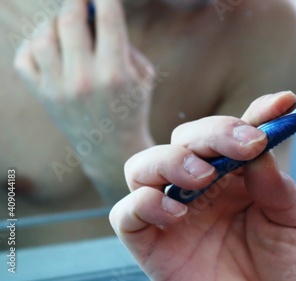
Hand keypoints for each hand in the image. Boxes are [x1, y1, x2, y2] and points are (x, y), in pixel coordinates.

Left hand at [14, 0, 154, 149]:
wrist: (112, 149)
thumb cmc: (131, 106)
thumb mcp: (142, 76)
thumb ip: (123, 42)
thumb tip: (96, 11)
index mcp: (116, 73)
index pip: (108, 19)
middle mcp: (84, 80)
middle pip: (70, 21)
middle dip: (76, 0)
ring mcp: (59, 89)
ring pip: (43, 37)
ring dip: (54, 22)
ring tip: (65, 24)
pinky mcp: (42, 96)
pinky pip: (25, 58)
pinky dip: (33, 44)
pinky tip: (49, 45)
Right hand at [110, 92, 295, 280]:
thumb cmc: (291, 273)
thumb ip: (279, 186)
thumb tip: (259, 149)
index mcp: (240, 178)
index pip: (237, 133)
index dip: (257, 113)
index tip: (282, 104)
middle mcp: (204, 188)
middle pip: (186, 138)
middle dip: (213, 132)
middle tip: (244, 143)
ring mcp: (175, 214)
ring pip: (146, 165)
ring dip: (171, 160)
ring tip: (203, 177)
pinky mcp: (152, 244)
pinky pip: (126, 214)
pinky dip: (143, 204)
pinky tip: (176, 213)